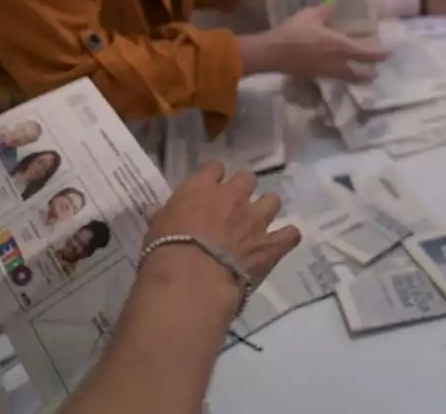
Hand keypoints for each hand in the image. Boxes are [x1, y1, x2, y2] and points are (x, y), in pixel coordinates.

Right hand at [143, 162, 300, 302]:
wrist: (191, 278)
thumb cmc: (165, 250)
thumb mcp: (155, 227)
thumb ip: (162, 215)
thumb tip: (156, 210)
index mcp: (203, 188)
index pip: (214, 168)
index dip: (214, 177)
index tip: (210, 187)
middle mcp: (233, 197)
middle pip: (247, 178)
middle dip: (244, 189)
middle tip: (235, 206)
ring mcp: (256, 219)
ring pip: (272, 201)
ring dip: (267, 208)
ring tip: (259, 222)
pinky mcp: (271, 245)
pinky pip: (290, 234)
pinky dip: (287, 237)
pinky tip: (282, 241)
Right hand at [264, 3, 389, 81]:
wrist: (273, 53)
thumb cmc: (294, 33)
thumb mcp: (309, 15)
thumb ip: (324, 11)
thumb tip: (332, 4)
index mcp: (340, 46)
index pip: (367, 53)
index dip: (379, 55)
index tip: (388, 54)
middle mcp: (337, 63)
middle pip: (359, 74)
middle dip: (369, 74)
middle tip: (375, 73)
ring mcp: (325, 72)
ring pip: (345, 77)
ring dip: (355, 77)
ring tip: (360, 74)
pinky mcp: (313, 76)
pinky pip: (332, 77)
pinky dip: (339, 75)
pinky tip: (336, 70)